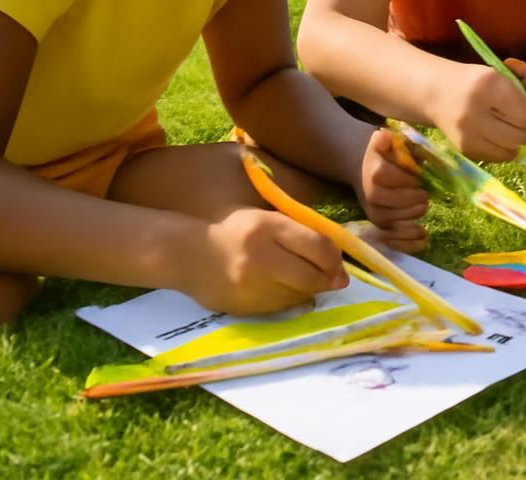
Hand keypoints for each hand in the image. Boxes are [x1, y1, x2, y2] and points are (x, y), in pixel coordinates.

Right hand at [181, 208, 346, 315]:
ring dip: (310, 290)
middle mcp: (259, 258)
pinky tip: (286, 290)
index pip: (316, 245)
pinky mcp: (243, 308)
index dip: (335, 258)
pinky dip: (290, 300)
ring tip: (308, 281)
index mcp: (266, 228)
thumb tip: (335, 256)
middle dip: (328, 279)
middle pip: (311, 276)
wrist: (185, 255)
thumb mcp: (265, 217)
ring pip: (298, 295)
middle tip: (336, 280)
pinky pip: (280, 308)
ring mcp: (250, 287)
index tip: (341, 265)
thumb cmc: (231, 229)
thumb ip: (299, 231)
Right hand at [357, 129, 428, 251]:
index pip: (389, 178)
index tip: (419, 178)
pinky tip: (424, 236)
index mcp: (374, 172)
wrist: (363, 166)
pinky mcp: (378, 224)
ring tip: (422, 204)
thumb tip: (383, 136)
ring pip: (394, 221)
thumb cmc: (384, 153)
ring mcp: (373, 212)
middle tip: (424, 194)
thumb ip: (387, 139)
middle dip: (413, 199)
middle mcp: (370, 195)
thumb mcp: (387, 141)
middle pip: (393, 202)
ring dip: (413, 215)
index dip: (408, 180)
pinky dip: (409, 241)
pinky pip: (392, 238)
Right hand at [433, 63, 525, 162]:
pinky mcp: (463, 147)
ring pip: (510, 150)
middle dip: (525, 132)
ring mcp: (467, 132)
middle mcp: (476, 109)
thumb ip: (522, 96)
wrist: (436, 92)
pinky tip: (495, 138)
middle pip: (519, 135)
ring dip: (515, 143)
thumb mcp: (498, 78)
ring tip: (508, 131)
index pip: (525, 114)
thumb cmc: (474, 82)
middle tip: (520, 124)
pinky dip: (502, 150)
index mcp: (489, 84)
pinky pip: (496, 157)